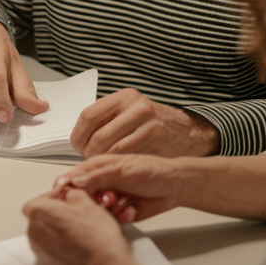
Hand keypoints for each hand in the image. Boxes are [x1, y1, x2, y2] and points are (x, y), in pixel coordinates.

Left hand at [23, 188, 140, 264]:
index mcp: (38, 212)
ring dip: (57, 232)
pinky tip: (76, 248)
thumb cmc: (97, 237)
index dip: (54, 198)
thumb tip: (70, 196)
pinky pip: (49, 252)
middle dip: (55, 215)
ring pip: (44, 236)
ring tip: (78, 233)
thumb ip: (73, 194)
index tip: (66, 199)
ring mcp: (38, 251)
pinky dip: (59, 249)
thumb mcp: (88, 203)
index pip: (40, 200)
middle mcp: (33, 232)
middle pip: (40, 218)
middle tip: (74, 215)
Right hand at [53, 154, 185, 222]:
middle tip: (108, 199)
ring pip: (95, 211)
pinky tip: (131, 209)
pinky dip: (122, 217)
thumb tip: (73, 180)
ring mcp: (109, 199)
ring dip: (109, 210)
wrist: (175, 187)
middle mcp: (100, 184)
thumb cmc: (152, 171)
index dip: (66, 186)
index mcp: (96, 168)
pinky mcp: (118, 213)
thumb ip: (96, 176)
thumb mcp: (122, 170)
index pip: (72, 177)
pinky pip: (111, 221)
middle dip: (93, 201)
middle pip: (82, 197)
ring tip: (122, 203)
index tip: (64, 194)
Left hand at [70, 88, 219, 157]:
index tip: (77, 145)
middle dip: (89, 154)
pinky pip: (128, 160)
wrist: (189, 132)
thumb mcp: (129, 111)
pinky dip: (118, 167)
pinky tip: (119, 167)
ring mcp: (150, 126)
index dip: (78, 135)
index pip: (88, 116)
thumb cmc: (152, 124)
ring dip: (103, 162)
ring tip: (105, 164)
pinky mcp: (159, 144)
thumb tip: (77, 138)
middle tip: (90, 160)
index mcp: (125, 97)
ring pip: (112, 151)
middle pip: (98, 137)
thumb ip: (105, 119)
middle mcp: (138, 108)